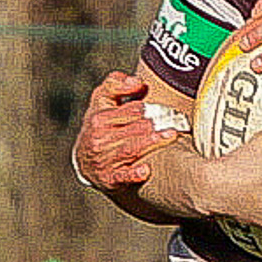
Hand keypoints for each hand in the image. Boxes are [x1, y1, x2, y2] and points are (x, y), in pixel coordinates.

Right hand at [75, 72, 180, 187]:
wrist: (84, 160)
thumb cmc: (100, 126)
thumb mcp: (101, 101)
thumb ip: (115, 84)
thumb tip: (138, 82)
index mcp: (100, 117)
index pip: (131, 110)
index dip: (150, 109)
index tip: (166, 110)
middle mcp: (100, 137)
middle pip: (135, 128)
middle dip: (156, 124)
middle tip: (177, 122)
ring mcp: (104, 159)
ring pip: (132, 148)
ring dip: (152, 142)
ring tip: (171, 135)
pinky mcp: (109, 178)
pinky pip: (122, 176)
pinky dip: (134, 174)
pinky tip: (146, 171)